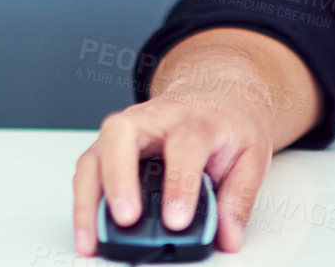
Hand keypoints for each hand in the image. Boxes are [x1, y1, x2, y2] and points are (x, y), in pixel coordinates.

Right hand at [71, 79, 275, 255]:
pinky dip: (83, 202)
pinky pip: (88, 170)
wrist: (216, 94)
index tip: (176, 220)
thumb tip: (228, 236)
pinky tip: (86, 233)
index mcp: (196, 120)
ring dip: (89, 199)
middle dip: (119, 179)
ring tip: (91, 240)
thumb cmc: (228, 125)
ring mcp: (127, 130)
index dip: (179, 184)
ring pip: (96, 153)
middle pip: (123, 134)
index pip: (184, 146)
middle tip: (126, 218)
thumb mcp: (251, 156)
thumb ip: (238, 198)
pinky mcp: (110, 146)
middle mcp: (154, 119)